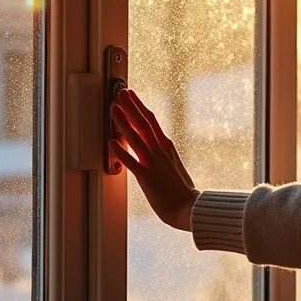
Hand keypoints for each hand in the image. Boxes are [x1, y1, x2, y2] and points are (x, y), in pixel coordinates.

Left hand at [109, 88, 200, 231]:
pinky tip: (111, 143)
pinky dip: (122, 152)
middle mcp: (159, 151)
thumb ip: (162, 152)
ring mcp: (153, 163)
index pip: (151, 121)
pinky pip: (132, 163)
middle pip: (144, 123)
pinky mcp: (147, 178)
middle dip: (131, 107)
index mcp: (166, 146)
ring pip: (136, 138)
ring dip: (124, 122)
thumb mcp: (173, 163)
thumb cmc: (181, 190)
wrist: (190, 208)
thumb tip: (155, 142)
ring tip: (113, 109)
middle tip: (121, 92)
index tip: (131, 95)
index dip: (139, 106)